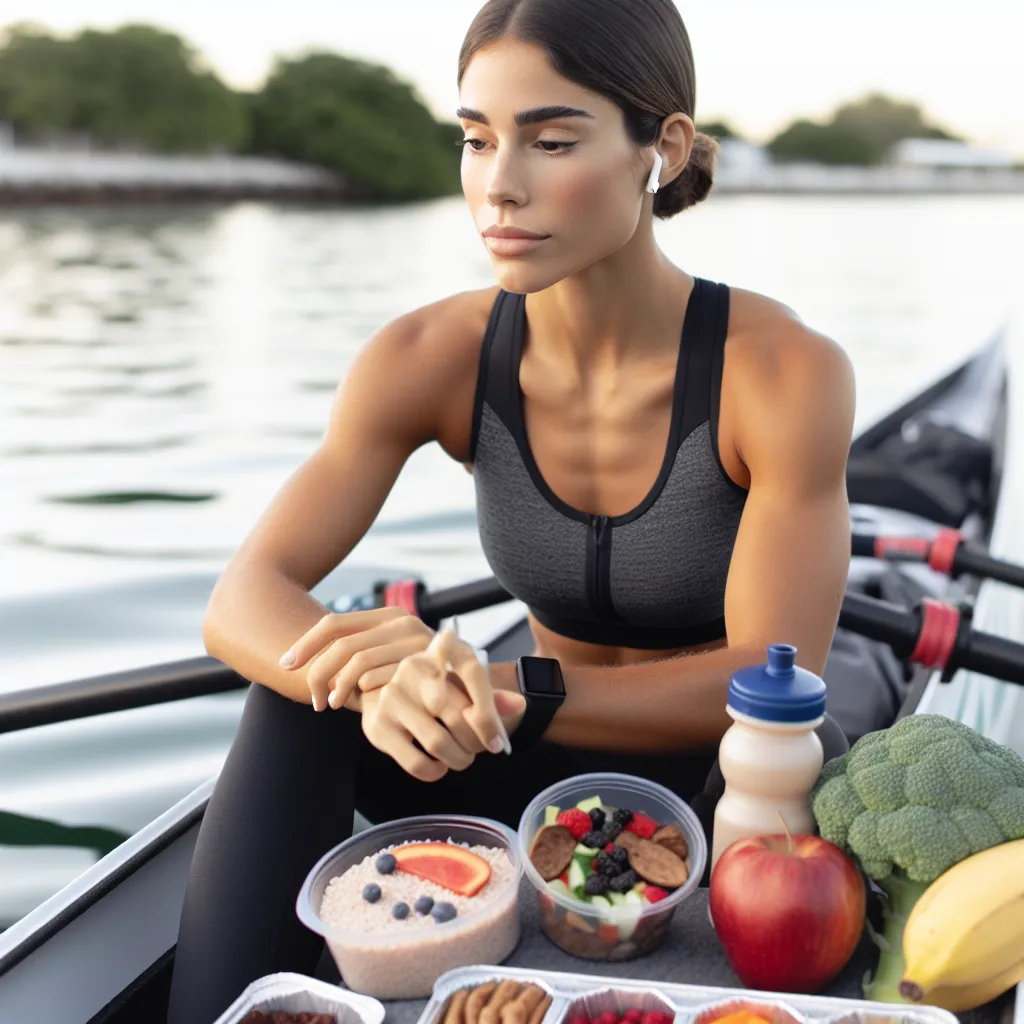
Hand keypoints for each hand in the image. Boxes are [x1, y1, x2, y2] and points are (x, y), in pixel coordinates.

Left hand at [279, 607, 434, 711]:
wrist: (478, 686)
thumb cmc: (428, 678)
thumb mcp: (394, 659)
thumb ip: (367, 656)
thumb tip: (315, 668)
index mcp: (388, 616)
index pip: (334, 623)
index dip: (305, 643)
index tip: (284, 665)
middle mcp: (400, 621)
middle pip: (340, 644)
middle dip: (318, 673)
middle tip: (315, 702)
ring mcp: (412, 640)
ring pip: (356, 662)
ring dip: (339, 687)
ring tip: (334, 706)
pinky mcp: (421, 661)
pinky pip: (378, 677)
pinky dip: (364, 691)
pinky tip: (364, 705)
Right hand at [360, 632, 525, 781]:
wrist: (383, 688)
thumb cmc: (434, 687)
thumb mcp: (463, 683)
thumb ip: (490, 696)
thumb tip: (517, 705)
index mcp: (440, 650)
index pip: (473, 674)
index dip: (489, 713)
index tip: (497, 741)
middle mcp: (413, 668)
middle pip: (456, 714)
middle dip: (475, 741)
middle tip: (480, 749)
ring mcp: (392, 696)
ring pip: (437, 742)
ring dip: (458, 758)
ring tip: (462, 757)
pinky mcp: (377, 724)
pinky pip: (415, 762)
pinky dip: (434, 771)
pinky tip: (438, 764)